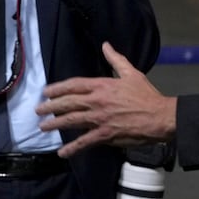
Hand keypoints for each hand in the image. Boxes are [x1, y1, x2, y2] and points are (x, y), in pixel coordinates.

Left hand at [38, 43, 175, 155]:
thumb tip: (106, 45)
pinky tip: (63, 152)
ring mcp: (99, 119)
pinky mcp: (105, 134)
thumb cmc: (147, 95)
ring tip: (43, 127)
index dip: (58, 88)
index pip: (74, 85)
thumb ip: (116, 60)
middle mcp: (97, 101)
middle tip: (38, 110)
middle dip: (50, 107)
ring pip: (71, 121)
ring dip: (55, 124)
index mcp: (103, 86)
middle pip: (68, 103)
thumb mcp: (132, 73)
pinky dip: (72, 148)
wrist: (160, 116)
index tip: (46, 92)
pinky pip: (84, 142)